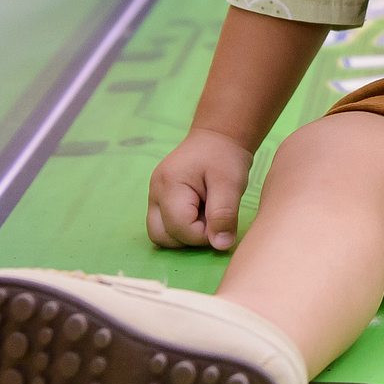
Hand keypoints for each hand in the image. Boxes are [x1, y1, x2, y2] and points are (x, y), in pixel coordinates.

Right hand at [147, 128, 254, 250]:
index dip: (203, 233)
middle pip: (162, 236)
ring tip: (205, 215)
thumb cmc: (225, 157)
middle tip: (212, 219)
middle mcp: (154, 193)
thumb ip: (224, 215)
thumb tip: (220, 246)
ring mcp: (153, 198)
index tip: (221, 220)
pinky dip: (182, 227)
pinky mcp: (159, 201)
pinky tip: (199, 213)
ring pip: (161, 234)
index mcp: (168, 186)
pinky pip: (164, 225)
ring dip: (185, 234)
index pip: (179, 228)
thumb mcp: (230, 183)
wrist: (218, 137)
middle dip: (190, 237)